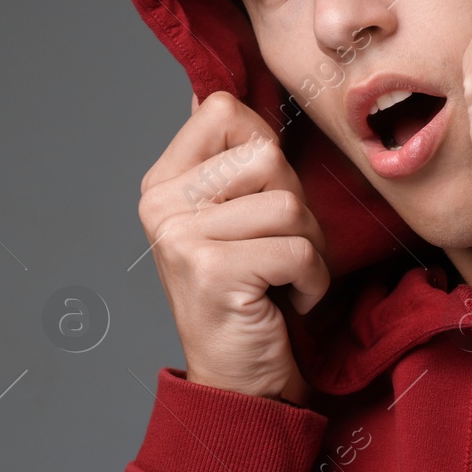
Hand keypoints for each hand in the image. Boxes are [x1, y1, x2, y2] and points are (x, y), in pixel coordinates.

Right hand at [136, 90, 329, 403]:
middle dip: (295, 206)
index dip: (265, 150)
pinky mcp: (211, 270)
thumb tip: (221, 88)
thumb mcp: (236, 217)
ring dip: (308, 247)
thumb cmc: (251, 294)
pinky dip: (311, 280)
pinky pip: (298, 248)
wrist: (241, 383)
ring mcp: (180, 237)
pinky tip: (285, 302)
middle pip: (266, 155)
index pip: (224, 109)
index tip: (258, 200)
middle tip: (274, 251)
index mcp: (162, 182)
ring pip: (288, 203)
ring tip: (282, 277)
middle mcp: (160, 204)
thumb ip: (230, 159)